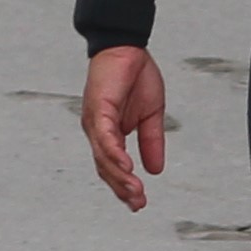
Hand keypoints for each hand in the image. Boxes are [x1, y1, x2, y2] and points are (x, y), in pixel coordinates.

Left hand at [80, 45, 171, 211]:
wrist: (128, 46)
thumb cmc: (135, 76)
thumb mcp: (151, 115)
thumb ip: (151, 141)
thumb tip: (155, 170)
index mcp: (109, 133)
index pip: (113, 167)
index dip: (124, 186)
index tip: (139, 203)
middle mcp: (97, 131)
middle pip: (105, 169)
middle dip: (122, 189)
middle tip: (138, 204)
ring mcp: (95, 122)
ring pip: (104, 158)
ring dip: (120, 178)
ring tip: (136, 193)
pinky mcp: (98, 110)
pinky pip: (105, 138)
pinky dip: (115, 155)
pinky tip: (127, 168)